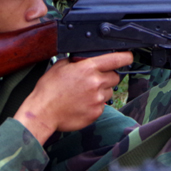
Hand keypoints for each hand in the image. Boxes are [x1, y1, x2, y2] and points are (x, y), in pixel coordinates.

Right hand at [14, 51, 132, 143]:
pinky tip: (82, 103)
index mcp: (88, 68)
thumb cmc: (48, 90)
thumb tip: (84, 59)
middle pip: (115, 77)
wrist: (42, 113)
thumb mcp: (60, 66)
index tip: (129, 57)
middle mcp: (96, 83)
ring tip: (85, 93)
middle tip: (95, 79)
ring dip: (101, 91)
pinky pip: (102, 105)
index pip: (116, 59)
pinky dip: (95, 104)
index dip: (125, 57)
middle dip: (108, 76)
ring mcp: (97, 99)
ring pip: (109, 92)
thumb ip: (76, 61)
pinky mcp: (95, 113)